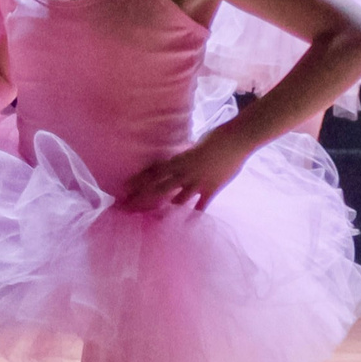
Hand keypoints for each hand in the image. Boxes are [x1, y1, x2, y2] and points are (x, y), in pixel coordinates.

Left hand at [122, 129, 248, 212]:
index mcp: (178, 160)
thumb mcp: (194, 146)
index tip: (124, 189)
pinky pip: (201, 205)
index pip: (153, 172)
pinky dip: (195, 214)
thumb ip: (185, 156)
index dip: (138, 181)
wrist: (235, 140)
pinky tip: (188, 224)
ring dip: (167, 209)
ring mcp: (198, 183)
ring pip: (178, 200)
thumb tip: (179, 159)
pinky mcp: (211, 189)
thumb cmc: (215, 137)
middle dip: (144, 199)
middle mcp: (184, 173)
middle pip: (160, 188)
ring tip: (155, 219)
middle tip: (129, 208)